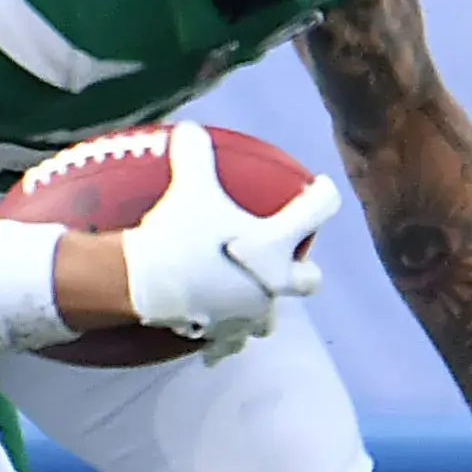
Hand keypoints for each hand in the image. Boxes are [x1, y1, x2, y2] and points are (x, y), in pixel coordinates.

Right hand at [119, 122, 340, 353]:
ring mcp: (250, 315)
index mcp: (275, 245)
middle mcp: (272, 283)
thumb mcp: (188, 187)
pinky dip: (222, 335)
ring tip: (247, 295)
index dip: (324, 196)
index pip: (316, 212)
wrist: (147, 284)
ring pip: (270, 319)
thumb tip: (190, 129)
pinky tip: (208, 328)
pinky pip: (228, 342)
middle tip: (289, 257)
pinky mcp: (223, 336)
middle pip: (309, 282)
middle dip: (305, 271)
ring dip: (263, 307)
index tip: (322, 189)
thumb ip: (195, 154)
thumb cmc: (177, 233)